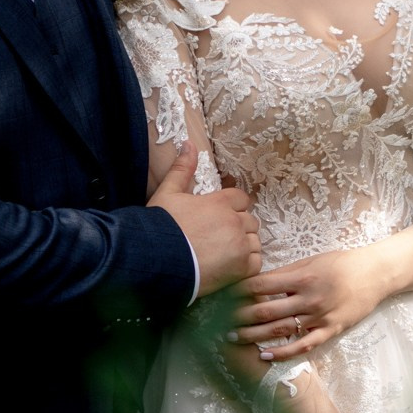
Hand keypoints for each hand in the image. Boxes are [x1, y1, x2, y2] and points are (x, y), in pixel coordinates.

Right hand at [148, 149, 260, 294]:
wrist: (156, 260)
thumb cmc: (160, 227)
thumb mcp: (168, 193)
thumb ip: (182, 168)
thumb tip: (188, 143)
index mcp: (220, 202)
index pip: (241, 198)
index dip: (232, 206)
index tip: (220, 216)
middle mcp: (234, 222)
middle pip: (250, 220)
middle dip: (239, 226)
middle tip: (220, 237)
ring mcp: (240, 246)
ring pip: (255, 241)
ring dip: (245, 245)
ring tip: (225, 252)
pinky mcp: (241, 268)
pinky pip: (256, 262)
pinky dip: (247, 263)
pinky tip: (231, 265)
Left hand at [229, 247, 390, 360]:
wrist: (374, 274)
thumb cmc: (340, 263)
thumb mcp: (310, 261)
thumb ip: (285, 274)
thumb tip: (256, 283)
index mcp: (301, 276)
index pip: (261, 286)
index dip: (238, 292)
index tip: (221, 296)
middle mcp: (308, 298)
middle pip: (266, 311)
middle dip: (239, 317)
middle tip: (218, 321)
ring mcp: (319, 316)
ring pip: (280, 330)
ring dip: (254, 336)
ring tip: (233, 337)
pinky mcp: (330, 330)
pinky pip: (303, 345)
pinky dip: (283, 352)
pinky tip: (264, 355)